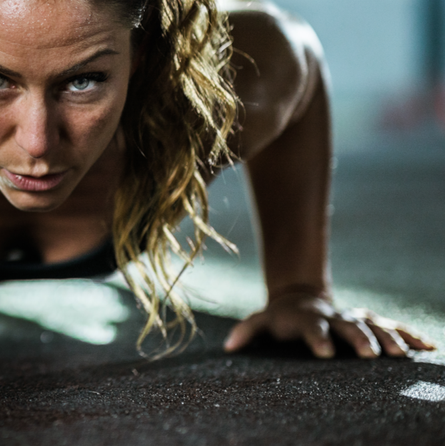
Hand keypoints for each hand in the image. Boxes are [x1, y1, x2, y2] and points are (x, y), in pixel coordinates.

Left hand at [223, 293, 435, 357]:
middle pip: (349, 326)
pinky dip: (410, 336)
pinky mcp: (371, 322)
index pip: (312, 328)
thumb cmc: (280, 317)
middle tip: (370, 355)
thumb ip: (248, 331)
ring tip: (401, 355)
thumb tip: (228, 347)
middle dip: (360, 339)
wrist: (301, 297)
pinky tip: (428, 347)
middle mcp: (335, 317)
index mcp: (308, 319)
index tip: (324, 353)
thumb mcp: (262, 321)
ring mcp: (354, 317)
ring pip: (375, 325)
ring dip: (388, 338)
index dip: (317, 338)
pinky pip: (394, 327)